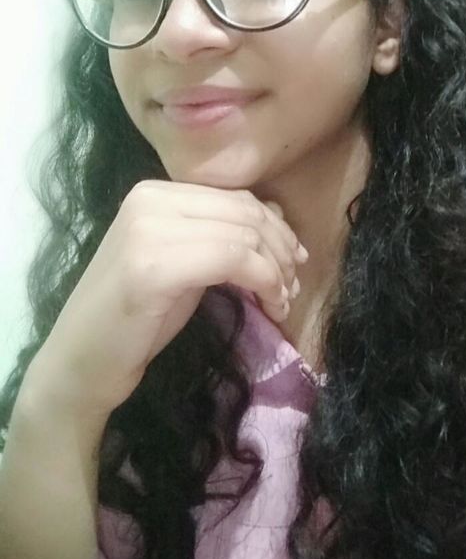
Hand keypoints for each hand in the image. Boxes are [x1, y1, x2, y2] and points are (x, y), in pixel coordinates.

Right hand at [24, 180, 307, 417]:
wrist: (79, 365)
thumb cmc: (134, 320)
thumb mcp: (184, 263)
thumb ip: (219, 234)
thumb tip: (275, 214)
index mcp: (153, 193)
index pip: (237, 198)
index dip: (277, 228)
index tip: (294, 262)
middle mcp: (148, 201)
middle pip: (245, 213)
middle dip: (281, 250)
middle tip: (292, 287)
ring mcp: (147, 230)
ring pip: (244, 236)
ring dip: (276, 271)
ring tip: (282, 300)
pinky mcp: (152, 266)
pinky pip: (232, 259)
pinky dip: (264, 281)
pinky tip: (269, 306)